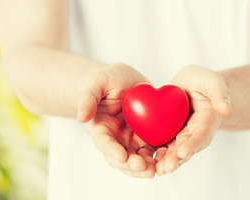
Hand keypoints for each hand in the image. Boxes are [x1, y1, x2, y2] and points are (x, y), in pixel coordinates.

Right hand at [77, 63, 156, 177]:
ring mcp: (130, 140)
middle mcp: (114, 138)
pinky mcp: (145, 138)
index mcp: (100, 128)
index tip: (122, 157)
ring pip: (137, 159)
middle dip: (131, 165)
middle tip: (144, 167)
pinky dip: (158, 158)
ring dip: (145, 167)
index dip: (112, 151)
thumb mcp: (97, 82)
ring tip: (155, 170)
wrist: (124, 80)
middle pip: (120, 158)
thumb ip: (88, 98)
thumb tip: (81, 117)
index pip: (104, 143)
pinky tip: (167, 160)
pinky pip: (152, 152)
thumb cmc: (107, 79)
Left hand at [156, 65, 230, 174]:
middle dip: (176, 159)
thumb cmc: (203, 82)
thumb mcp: (212, 81)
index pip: (201, 135)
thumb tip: (225, 108)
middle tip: (166, 168)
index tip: (183, 152)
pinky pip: (161, 145)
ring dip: (165, 161)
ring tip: (157, 170)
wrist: (191, 85)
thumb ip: (219, 93)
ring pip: (173, 151)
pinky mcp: (168, 134)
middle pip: (186, 148)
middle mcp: (194, 133)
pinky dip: (155, 153)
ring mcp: (181, 135)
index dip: (193, 144)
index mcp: (207, 122)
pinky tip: (145, 160)